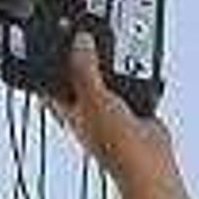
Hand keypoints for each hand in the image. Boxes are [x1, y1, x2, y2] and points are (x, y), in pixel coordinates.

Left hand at [58, 32, 173, 176]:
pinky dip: (136, 75)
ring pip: (106, 77)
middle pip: (79, 74)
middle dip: (83, 55)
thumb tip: (79, 41)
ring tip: (113, 43)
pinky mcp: (134, 109)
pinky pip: (132, 84)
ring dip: (111, 64)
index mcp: (68, 109)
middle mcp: (88, 109)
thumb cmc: (117, 147)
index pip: (50, 83)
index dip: (46, 63)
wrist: (152, 164)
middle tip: (85, 34)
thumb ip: (84, 68)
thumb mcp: (94, 98)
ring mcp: (111, 109)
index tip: (49, 41)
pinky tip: (138, 66)